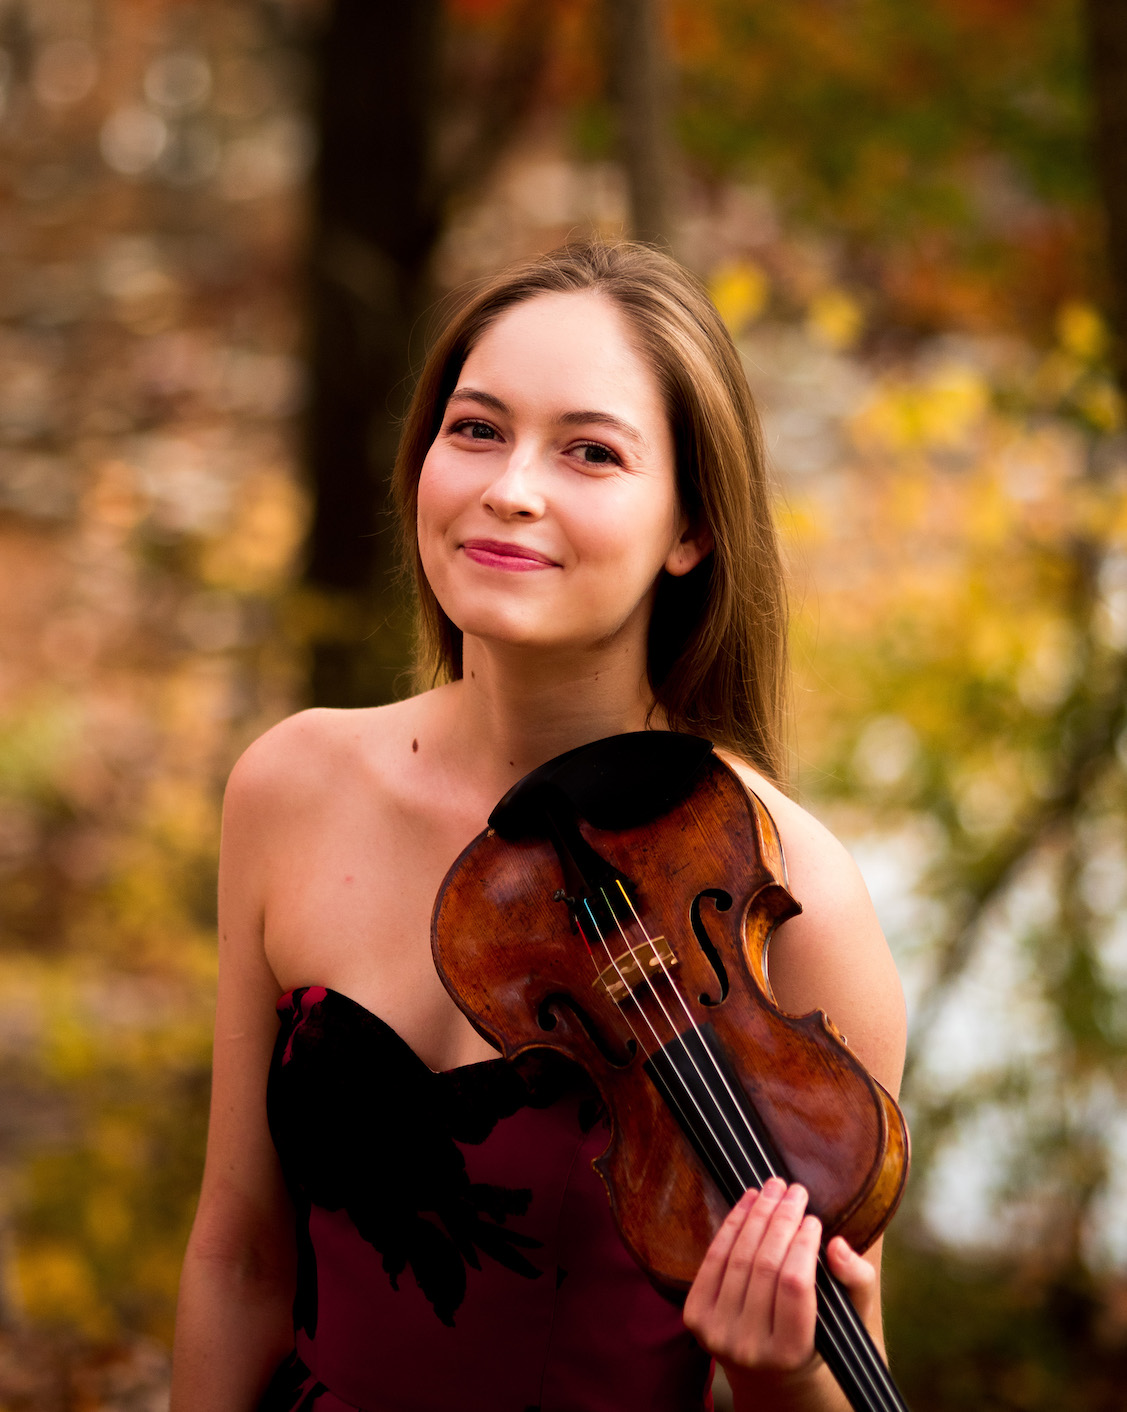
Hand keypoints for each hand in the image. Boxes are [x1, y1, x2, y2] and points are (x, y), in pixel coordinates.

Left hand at [682, 1179, 875, 1387]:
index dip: (803, 1245)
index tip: (815, 1218)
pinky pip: (713, 1259)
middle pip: (764, 1267)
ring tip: (773, 1188)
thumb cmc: (820, 1342)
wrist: (772, 1376)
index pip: (794, 1285)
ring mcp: (716, 1332)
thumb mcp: (851, 1322)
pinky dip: (731, 1225)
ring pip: (738, 1258)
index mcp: (789, 1354)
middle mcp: (747, 1347)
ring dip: (756, 1214)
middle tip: (796, 1191)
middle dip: (781, 1220)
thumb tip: (838, 1245)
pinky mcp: (695, 1315)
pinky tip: (748, 1201)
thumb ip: (856, 1283)